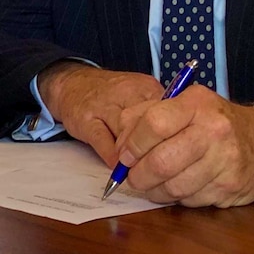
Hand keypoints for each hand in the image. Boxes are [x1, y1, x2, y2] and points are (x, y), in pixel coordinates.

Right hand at [38, 62, 163, 165]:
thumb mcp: (140, 98)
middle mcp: (127, 93)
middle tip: (156, 169)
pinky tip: (118, 167)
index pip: (169, 117)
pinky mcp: (86, 119)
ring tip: (138, 171)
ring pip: (128, 135)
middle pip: (150, 127)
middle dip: (154, 151)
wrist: (71, 83)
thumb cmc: (112, 95)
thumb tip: (181, 151)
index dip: (173, 142)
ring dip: (134, 157)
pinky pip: (104, 143)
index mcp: (147, 88)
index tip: (175, 159)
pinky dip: (113, 159)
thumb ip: (160, 119)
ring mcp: (104, 106)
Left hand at [115, 86, 253, 206]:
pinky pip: (191, 200)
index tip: (124, 155)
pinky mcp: (230, 187)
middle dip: (138, 175)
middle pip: (162, 161)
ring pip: (174, 186)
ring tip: (150, 184)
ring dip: (154, 190)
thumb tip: (119, 146)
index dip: (132, 143)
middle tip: (131, 177)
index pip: (154, 123)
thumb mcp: (181, 104)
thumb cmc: (211, 120)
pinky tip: (177, 186)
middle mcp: (213, 131)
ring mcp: (225, 161)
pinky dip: (177, 197)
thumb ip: (144, 115)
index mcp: (196, 104)